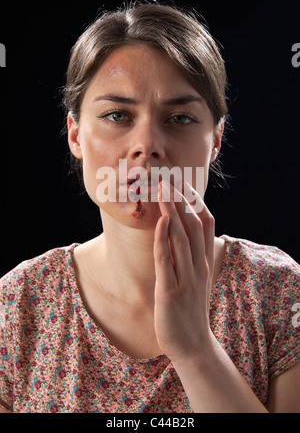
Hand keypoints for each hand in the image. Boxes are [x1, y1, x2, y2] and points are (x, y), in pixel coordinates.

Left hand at [153, 181, 214, 362]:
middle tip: (168, 178)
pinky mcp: (170, 291)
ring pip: (180, 237)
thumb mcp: (196, 279)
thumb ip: (191, 256)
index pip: (205, 223)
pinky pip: (165, 260)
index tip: (183, 183)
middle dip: (180, 200)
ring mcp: (186, 278)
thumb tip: (178, 233)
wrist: (192, 345)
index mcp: (205, 261)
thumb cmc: (191, 309)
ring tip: (161, 189)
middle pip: (192, 225)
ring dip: (170, 211)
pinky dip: (162, 239)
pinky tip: (158, 222)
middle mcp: (199, 266)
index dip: (195, 202)